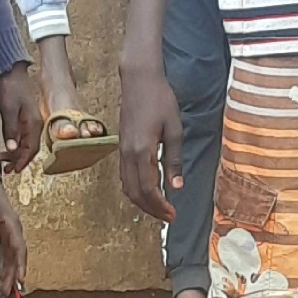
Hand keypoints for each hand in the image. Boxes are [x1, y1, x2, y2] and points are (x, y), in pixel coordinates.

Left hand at [0, 64, 45, 171]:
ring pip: (26, 144)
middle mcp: (36, 124)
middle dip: (18, 161)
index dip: (23, 161)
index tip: (14, 171)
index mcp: (34, 123)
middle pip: (30, 149)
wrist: (12, 72)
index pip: (32, 149)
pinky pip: (22, 137)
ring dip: (16, 154)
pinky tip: (7, 148)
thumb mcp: (8, 110)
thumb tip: (12, 149)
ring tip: (4, 161)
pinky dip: (15, 145)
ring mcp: (31, 122)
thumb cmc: (11, 88)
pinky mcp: (25, 119)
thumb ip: (10, 130)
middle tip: (6, 170)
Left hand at [0, 171, 27, 297]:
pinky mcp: (3, 229)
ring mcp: (9, 229)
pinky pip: (8, 250)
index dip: (19, 265)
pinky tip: (3, 273)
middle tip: (10, 292)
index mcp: (11, 223)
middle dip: (14, 273)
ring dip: (10, 270)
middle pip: (17, 254)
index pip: (18, 248)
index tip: (20, 280)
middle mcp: (13, 227)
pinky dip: (7, 262)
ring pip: (13, 254)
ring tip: (7, 289)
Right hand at [117, 65, 182, 224]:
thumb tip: (176, 187)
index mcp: (142, 151)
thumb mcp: (174, 130)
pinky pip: (125, 176)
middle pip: (135, 193)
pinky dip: (135, 190)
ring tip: (159, 209)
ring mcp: (122, 151)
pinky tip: (147, 191)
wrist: (139, 81)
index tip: (173, 214)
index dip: (160, 206)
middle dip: (151, 209)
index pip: (148, 189)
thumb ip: (174, 160)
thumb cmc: (160, 100)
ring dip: (142, 202)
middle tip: (168, 217)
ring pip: (127, 187)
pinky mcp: (121, 147)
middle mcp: (128, 154)